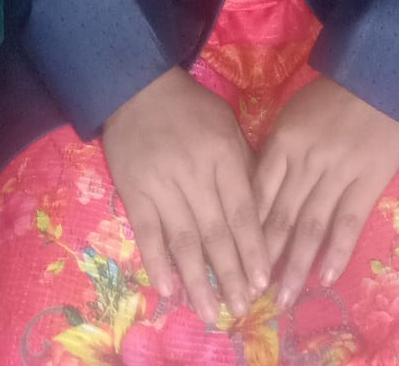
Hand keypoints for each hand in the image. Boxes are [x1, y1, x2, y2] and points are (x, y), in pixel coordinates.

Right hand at [102, 67, 268, 323]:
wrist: (138, 87)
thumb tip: (264, 211)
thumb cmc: (192, 108)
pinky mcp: (134, 192)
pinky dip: (157, 264)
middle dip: (230, 274)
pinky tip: (170, 291)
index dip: (253, 249)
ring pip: (183, 240)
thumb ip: (244, 165)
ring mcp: (161, 184)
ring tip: (211, 312)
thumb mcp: (227, 124)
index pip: (242, 210)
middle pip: (215, 232)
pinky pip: (147, 234)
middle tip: (241, 309)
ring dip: (198, 280)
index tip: (262, 282)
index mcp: (223, 154)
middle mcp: (194, 172)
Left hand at [253, 76, 398, 307]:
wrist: (379, 79)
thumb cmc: (329, 99)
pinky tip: (326, 278)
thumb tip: (252, 195)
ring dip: (296, 266)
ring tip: (283, 299)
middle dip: (263, 259)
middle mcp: (306, 161)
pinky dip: (336, 251)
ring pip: (311, 226)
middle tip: (250, 295)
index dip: (244, 232)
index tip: (232, 263)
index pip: (257, 194)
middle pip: (280, 217)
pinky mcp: (368, 182)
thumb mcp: (291, 116)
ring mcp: (338, 173)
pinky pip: (349, 222)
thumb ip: (274, 154)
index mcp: (282, 142)